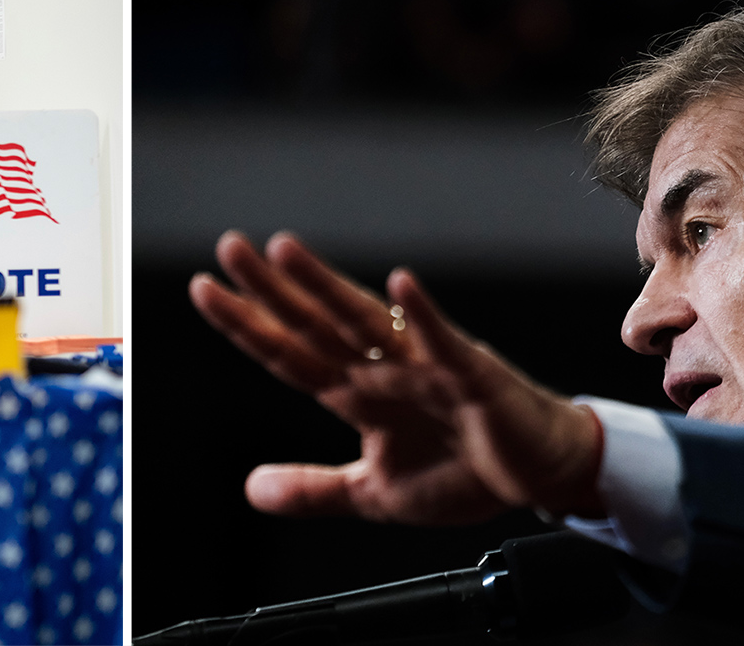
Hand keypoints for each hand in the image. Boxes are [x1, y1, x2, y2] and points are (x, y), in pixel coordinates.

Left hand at [188, 231, 606, 525]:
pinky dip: (420, 314)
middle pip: (315, 323)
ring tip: (284, 251)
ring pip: (364, 320)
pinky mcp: (470, 374)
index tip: (203, 290)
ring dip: (324, 286)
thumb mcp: (375, 493)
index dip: (247, 325)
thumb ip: (314, 489)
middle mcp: (382, 367)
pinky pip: (442, 342)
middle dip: (272, 289)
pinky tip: (399, 286)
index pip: (290, 353)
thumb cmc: (465, 470)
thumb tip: (251, 489)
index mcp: (357, 393)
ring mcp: (424, 365)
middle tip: (229, 249)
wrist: (540, 477)